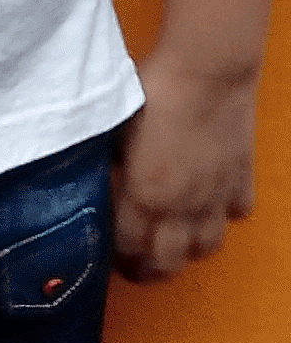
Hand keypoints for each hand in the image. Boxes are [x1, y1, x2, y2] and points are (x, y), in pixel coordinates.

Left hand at [113, 54, 257, 280]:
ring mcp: (215, 196)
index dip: (117, 256)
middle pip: (169, 262)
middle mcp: (182, 206)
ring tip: (172, 245)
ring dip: (187, 252)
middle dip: (149, 271)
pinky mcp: (240, 179)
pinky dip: (221, 217)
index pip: (129, 246)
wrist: (207, 71)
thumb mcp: (117, 129)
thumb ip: (112, 163)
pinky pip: (234, 213)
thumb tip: (103, 177)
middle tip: (137, 267)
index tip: (109, 255)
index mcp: (145, 195)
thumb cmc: (154, 91)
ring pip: (206, 248)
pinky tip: (209, 206)